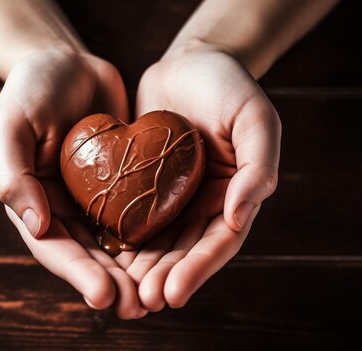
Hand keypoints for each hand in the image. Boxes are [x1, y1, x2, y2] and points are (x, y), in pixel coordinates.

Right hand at [0, 49, 146, 317]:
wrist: (67, 63)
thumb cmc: (32, 88)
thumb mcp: (11, 123)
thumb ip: (12, 172)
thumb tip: (33, 223)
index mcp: (32, 202)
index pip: (54, 247)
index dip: (77, 273)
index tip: (104, 294)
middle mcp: (63, 208)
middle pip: (88, 255)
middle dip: (112, 284)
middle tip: (138, 307)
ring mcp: (93, 199)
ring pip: (114, 245)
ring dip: (134, 273)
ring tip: (157, 297)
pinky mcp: (121, 185)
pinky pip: (136, 215)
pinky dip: (150, 239)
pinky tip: (172, 256)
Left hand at [119, 45, 280, 310]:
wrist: (191, 61)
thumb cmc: (229, 85)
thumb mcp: (255, 118)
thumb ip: (258, 167)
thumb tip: (238, 217)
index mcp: (234, 196)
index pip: (218, 243)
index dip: (197, 271)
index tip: (173, 294)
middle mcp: (203, 203)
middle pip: (184, 251)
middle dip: (163, 278)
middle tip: (140, 301)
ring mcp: (173, 196)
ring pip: (157, 241)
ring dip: (140, 269)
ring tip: (121, 291)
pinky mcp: (144, 183)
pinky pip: (132, 214)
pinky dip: (121, 238)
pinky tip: (103, 256)